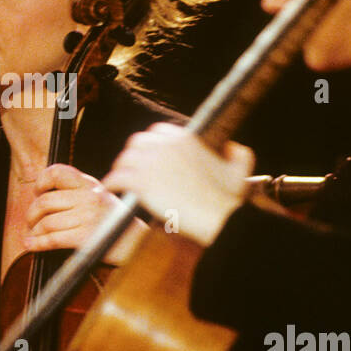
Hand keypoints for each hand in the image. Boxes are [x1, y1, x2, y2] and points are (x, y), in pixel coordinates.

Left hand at [22, 164, 148, 263]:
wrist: (138, 244)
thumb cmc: (117, 223)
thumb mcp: (102, 198)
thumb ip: (79, 193)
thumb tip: (45, 198)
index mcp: (91, 184)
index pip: (58, 172)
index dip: (41, 181)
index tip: (37, 192)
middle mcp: (88, 197)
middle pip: (45, 201)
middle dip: (32, 214)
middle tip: (31, 221)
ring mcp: (87, 216)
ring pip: (46, 221)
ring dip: (34, 231)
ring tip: (32, 236)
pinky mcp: (85, 237)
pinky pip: (53, 239)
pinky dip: (38, 243)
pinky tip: (32, 245)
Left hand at [103, 123, 253, 245]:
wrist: (218, 218)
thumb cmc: (228, 200)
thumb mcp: (240, 171)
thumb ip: (238, 154)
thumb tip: (233, 148)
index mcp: (185, 138)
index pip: (158, 132)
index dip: (150, 144)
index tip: (148, 156)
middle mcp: (166, 145)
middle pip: (137, 142)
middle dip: (133, 155)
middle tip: (131, 168)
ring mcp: (151, 162)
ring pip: (125, 159)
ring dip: (121, 169)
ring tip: (119, 179)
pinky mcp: (141, 182)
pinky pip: (117, 178)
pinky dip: (111, 183)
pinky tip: (110, 188)